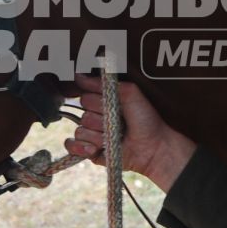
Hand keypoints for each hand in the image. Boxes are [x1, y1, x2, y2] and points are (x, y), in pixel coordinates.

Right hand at [63, 75, 196, 190]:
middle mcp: (95, 117)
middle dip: (100, 119)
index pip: (85, 96)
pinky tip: (95, 148)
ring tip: (114, 138)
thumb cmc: (146, 120)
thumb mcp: (130, 93)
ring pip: (80, 131)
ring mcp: (91, 135)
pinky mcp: (89, 151)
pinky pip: (72, 146)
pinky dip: (81, 147)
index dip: (97, 101)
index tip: (111, 105)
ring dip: (98, 136)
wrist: (154, 148)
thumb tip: (79, 75)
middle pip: (82, 114)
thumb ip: (104, 83)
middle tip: (117, 123)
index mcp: (103, 102)